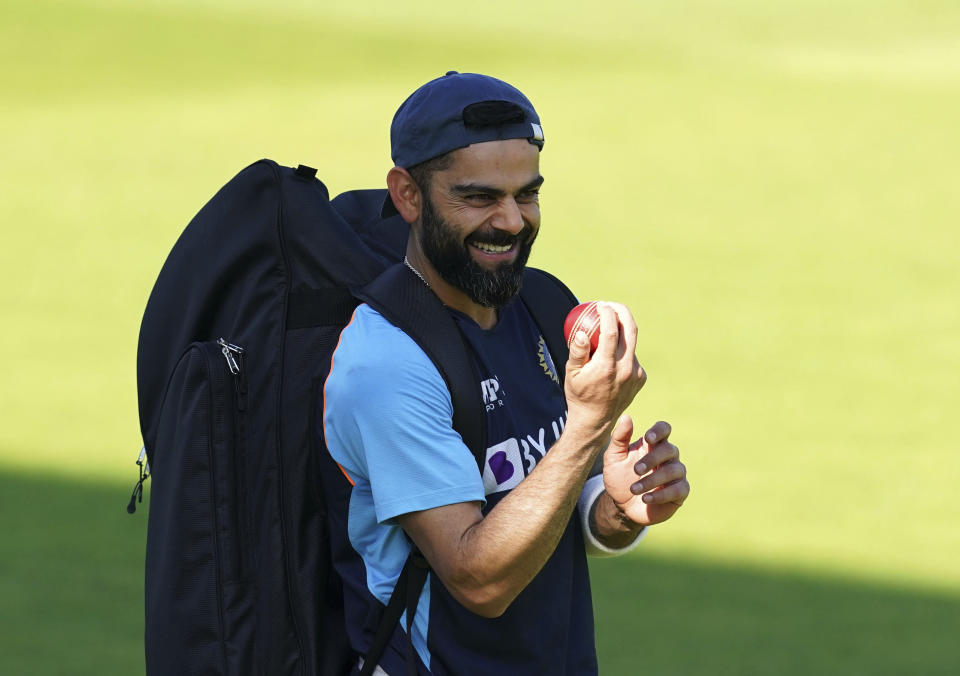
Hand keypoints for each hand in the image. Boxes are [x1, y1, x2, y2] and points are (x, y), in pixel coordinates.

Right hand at [564, 303, 645, 438]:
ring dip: (621, 332)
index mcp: (607, 366)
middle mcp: (625, 369)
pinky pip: (632, 357)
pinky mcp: (641, 378)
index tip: (600, 305)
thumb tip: (580, 332)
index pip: (611, 331)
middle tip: (611, 306)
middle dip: (622, 312)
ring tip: (608, 327)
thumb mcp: (571, 373)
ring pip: (631, 344)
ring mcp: (636, 374)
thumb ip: (577, 352)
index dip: (607, 314)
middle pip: (630, 330)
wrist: (595, 421)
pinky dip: (622, 350)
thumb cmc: (579, 395)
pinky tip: (611, 353)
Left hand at [603, 416, 688, 525]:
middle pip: (669, 450)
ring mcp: (676, 474)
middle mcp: (668, 456)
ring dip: (653, 480)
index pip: (664, 429)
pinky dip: (661, 494)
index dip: (659, 431)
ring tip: (634, 489)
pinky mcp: (680, 492)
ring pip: (674, 470)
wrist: (622, 506)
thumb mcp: (613, 458)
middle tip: (636, 470)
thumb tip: (626, 417)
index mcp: (653, 444)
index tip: (648, 439)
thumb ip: (619, 438)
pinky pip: (679, 489)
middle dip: (652, 460)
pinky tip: (645, 498)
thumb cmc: (619, 478)